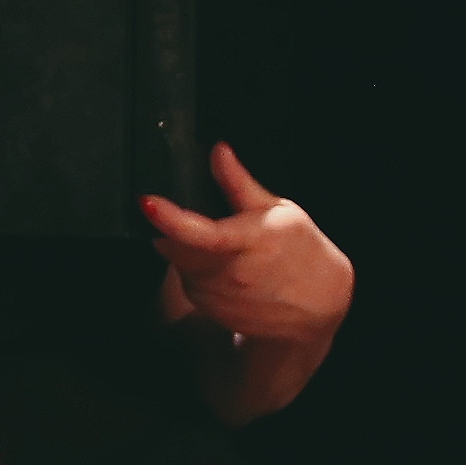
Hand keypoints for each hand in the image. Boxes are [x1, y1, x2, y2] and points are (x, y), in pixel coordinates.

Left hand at [142, 144, 352, 347]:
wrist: (319, 304)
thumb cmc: (301, 251)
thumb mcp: (277, 209)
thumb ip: (239, 182)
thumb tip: (218, 152)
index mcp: (245, 243)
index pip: (197, 232)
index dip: (168, 217)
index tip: (146, 201)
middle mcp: (228, 275)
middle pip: (173, 247)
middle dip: (172, 229)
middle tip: (199, 219)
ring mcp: (218, 298)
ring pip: (179, 266)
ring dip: (186, 252)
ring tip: (223, 248)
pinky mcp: (213, 312)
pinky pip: (190, 284)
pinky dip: (197, 272)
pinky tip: (226, 269)